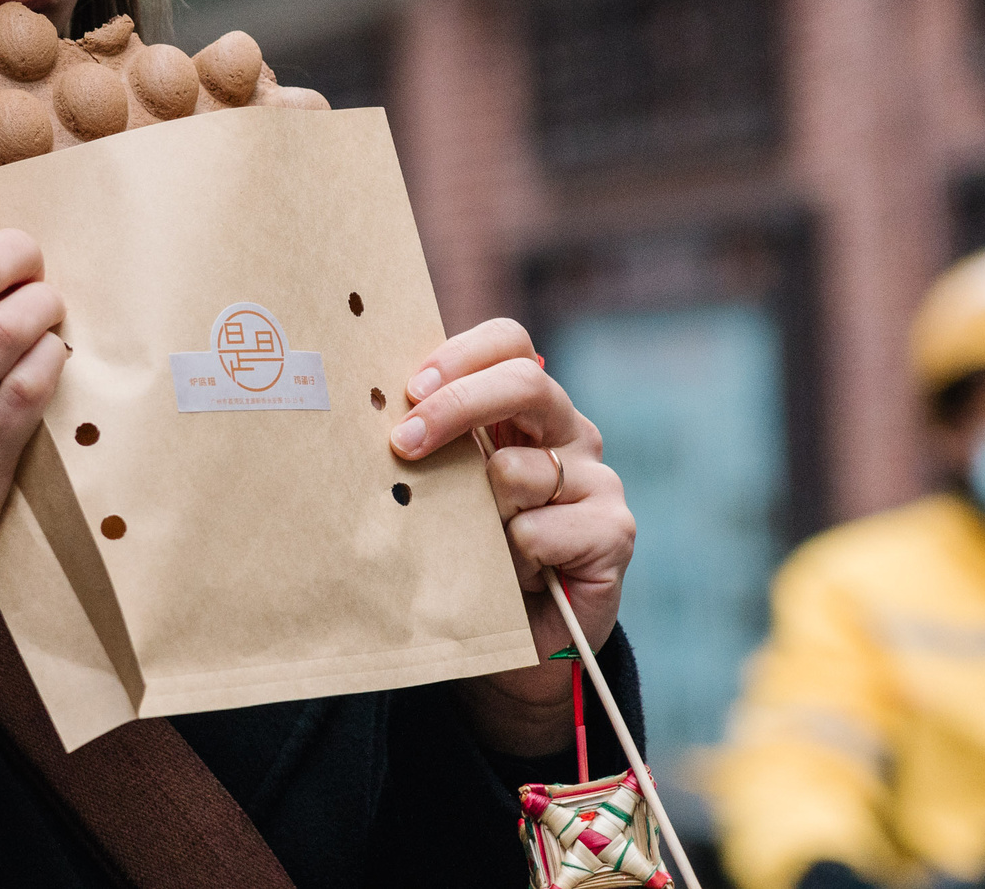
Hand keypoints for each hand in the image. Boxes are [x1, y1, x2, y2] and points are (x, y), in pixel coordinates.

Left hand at [391, 317, 634, 755]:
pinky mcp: (615, 531)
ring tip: (480, 545)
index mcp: (528, 408)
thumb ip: (429, 441)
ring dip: (479, 512)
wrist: (514, 643)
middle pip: (525, 381)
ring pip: (518, 468)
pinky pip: (539, 529)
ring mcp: (598, 480)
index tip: (408, 391)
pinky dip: (514, 556)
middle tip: (403, 444)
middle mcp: (571, 432)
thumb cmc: (469, 552)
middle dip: (455, 406)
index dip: (460, 356)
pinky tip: (517, 577)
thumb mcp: (444, 487)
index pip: (509, 342)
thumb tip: (369, 404)